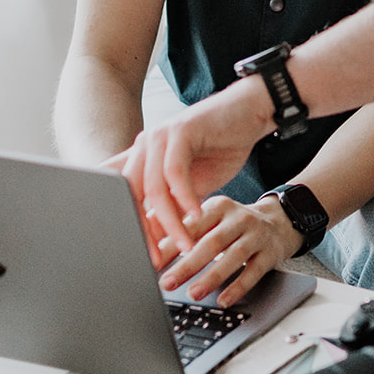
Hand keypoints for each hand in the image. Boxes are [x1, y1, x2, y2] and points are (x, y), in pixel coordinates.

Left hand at [102, 82, 270, 260]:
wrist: (249, 113)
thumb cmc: (220, 147)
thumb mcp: (192, 185)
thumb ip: (172, 208)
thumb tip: (156, 241)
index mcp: (143, 157)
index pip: (125, 197)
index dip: (130, 227)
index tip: (142, 255)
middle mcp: (145, 145)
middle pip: (132, 195)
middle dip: (143, 231)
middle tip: (157, 259)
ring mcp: (160, 135)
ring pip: (154, 187)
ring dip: (170, 221)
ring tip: (186, 244)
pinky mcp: (180, 131)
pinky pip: (175, 172)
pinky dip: (185, 197)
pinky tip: (198, 215)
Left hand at [154, 196, 303, 308]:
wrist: (280, 220)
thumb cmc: (235, 222)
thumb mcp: (211, 215)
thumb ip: (182, 222)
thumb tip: (145, 225)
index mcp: (217, 207)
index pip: (190, 225)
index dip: (170, 243)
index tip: (151, 261)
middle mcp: (238, 218)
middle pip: (210, 242)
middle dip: (186, 264)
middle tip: (166, 282)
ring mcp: (256, 235)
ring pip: (233, 256)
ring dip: (211, 276)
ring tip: (193, 293)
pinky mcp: (271, 252)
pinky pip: (254, 271)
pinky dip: (239, 286)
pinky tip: (224, 300)